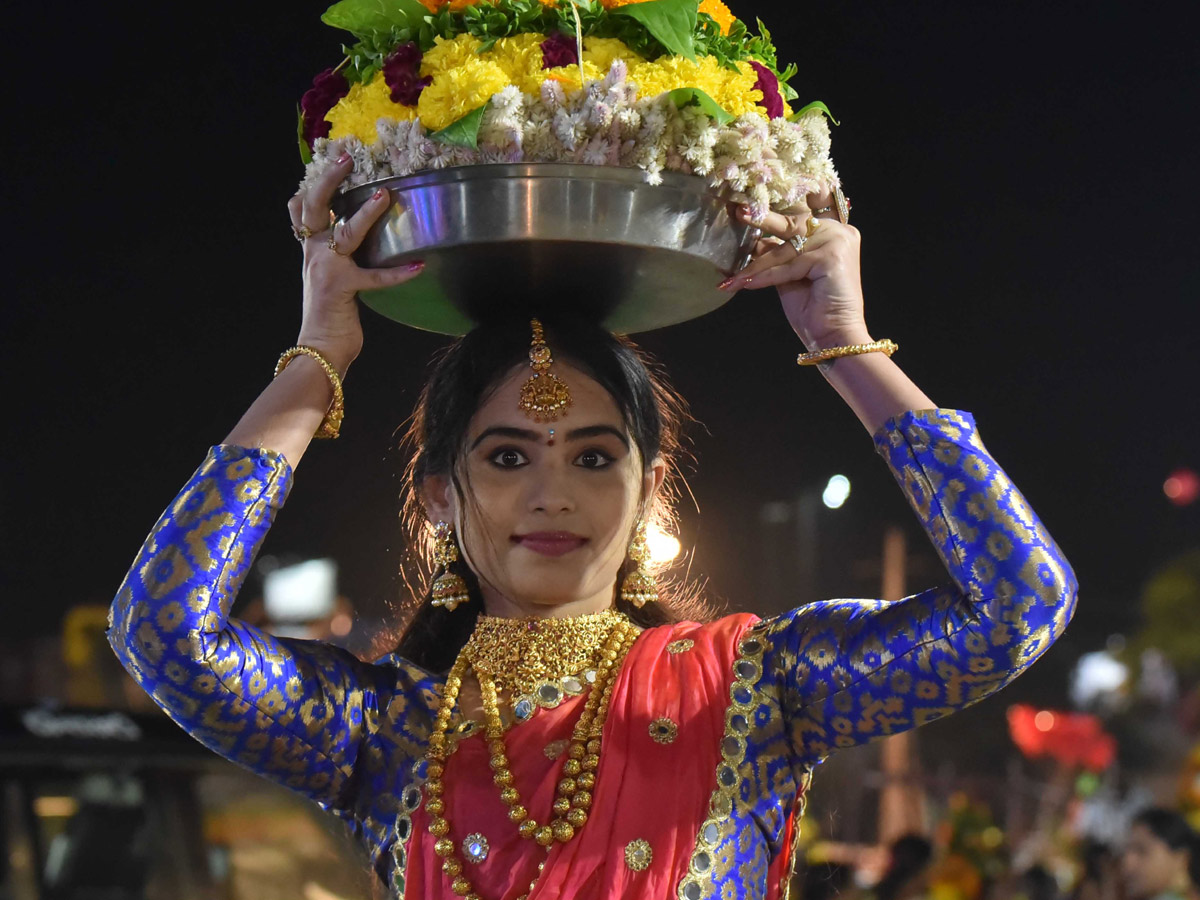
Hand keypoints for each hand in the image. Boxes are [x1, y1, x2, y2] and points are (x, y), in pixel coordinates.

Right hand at [286, 154, 424, 372]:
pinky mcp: (344, 288)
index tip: (331, 158)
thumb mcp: (324, 276)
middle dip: (329, 179)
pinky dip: (399, 272)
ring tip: (384, 195)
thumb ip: (334, 254)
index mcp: (310, 249)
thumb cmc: (329, 314)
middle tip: (346, 158)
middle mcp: (314, 253)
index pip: (301, 208)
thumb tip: (350, 237)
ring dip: (365, 214)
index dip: (312, 182)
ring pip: (345, 232)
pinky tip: (419, 266)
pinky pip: (375, 276)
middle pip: (314, 206)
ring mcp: (327, 268)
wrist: (320, 348)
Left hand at [720, 190, 870, 349]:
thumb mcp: (788, 272)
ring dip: (756, 264)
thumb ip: (776, 250)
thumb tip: (754, 238)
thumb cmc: (812, 307)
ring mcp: (838, 239)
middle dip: (762, 218)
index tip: (758, 188)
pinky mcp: (832, 254)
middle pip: (792, 220)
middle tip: (737, 212)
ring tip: (734, 276)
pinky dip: (766, 276)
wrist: (831, 335)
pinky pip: (789, 264)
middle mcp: (840, 229)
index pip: (809, 200)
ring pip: (786, 247)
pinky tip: (745, 283)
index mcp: (833, 228)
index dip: (788, 190)